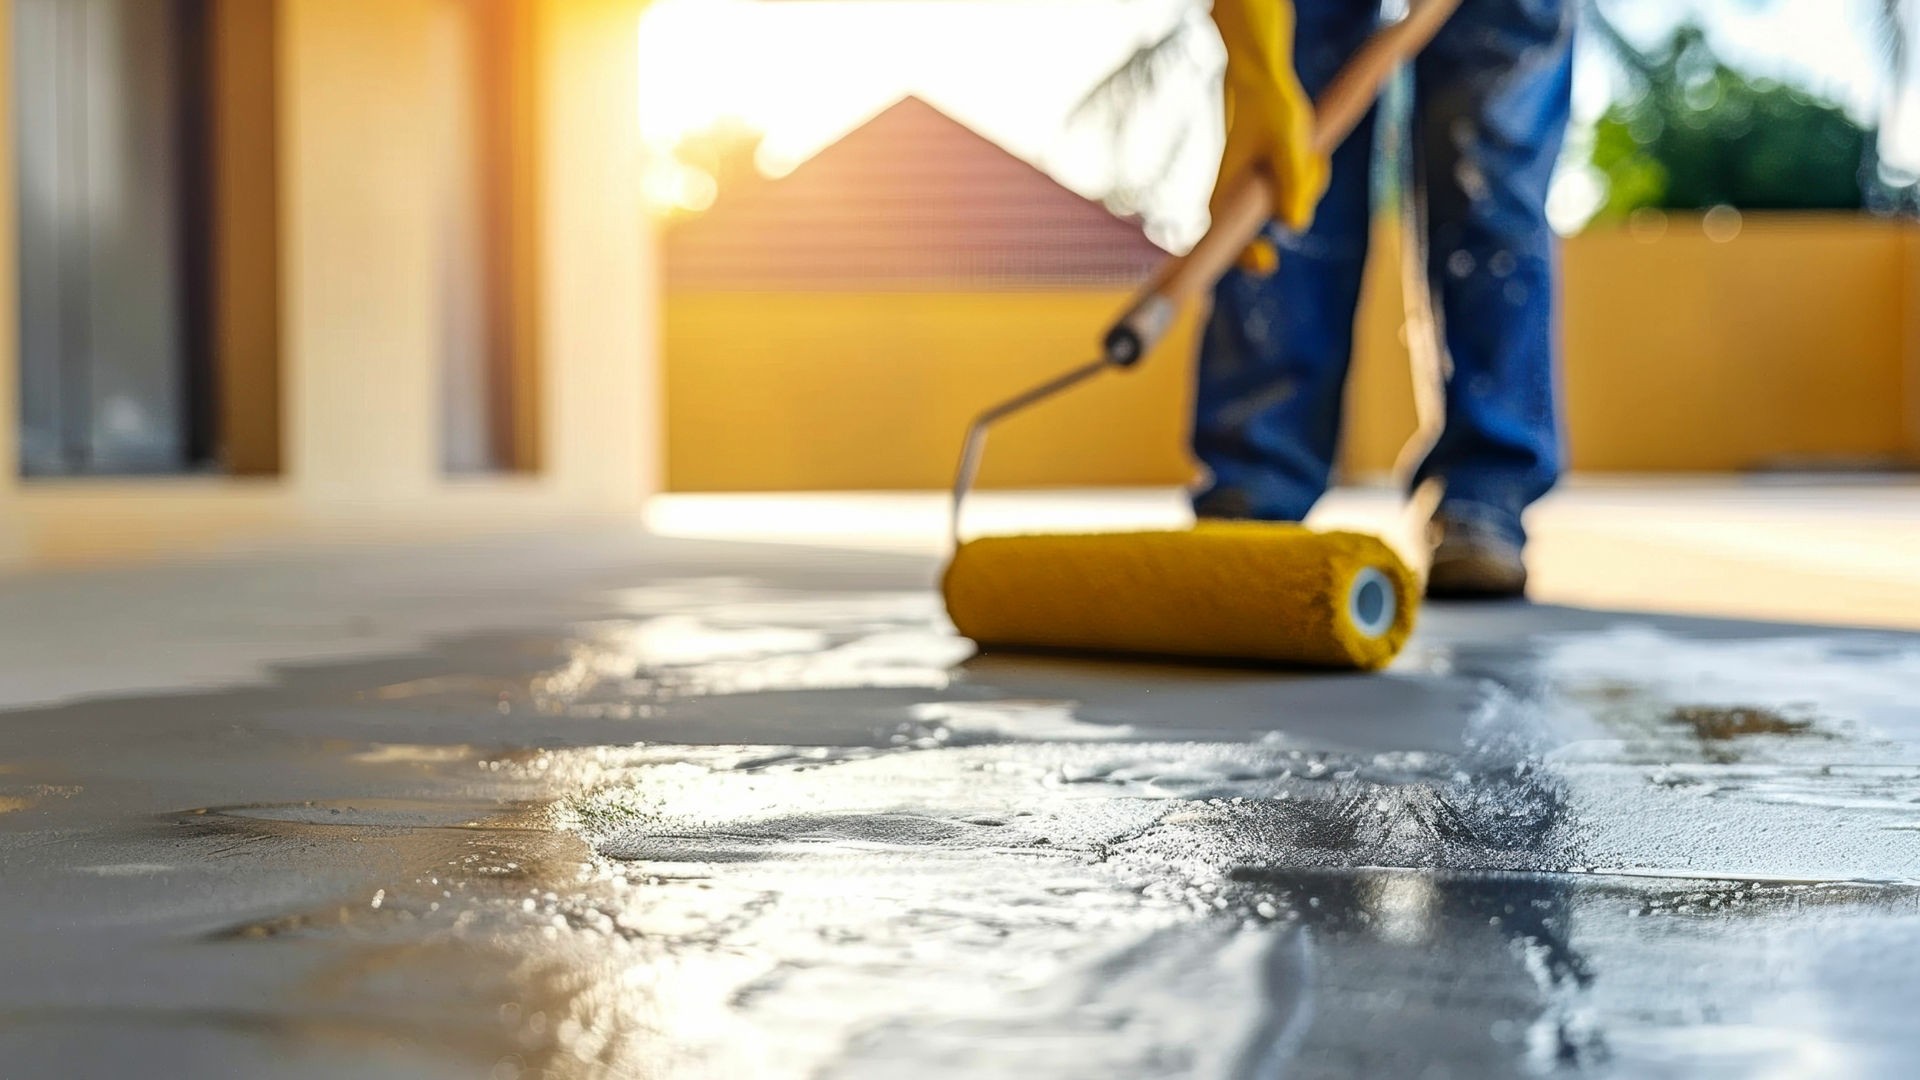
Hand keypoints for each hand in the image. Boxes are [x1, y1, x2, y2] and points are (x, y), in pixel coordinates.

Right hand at [1210, 0, 1327, 236]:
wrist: (1262, 81)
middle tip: (1308, 159)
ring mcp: (1255, 192)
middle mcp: (1236, 199)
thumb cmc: (1269, 109)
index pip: (1228, 243)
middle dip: (1300, 197)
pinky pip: (1299, 191)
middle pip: (1276, 222)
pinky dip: (1309, 175)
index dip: (1246, 257)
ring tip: (1307, 148)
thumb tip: (1296, 226)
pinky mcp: (1271, 182)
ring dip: (1309, 181)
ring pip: (1293, 204)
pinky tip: (1308, 151)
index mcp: (1225, 195)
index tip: (1268, 260)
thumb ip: (1292, 186)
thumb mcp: (1288, 146)